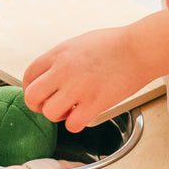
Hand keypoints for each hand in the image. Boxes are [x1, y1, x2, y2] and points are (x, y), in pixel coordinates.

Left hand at [22, 24, 155, 132]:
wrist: (139, 49)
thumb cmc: (115, 44)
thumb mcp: (79, 43)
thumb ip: (62, 59)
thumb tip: (52, 74)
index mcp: (58, 54)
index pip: (29, 76)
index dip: (31, 88)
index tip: (39, 94)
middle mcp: (63, 71)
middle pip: (32, 97)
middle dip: (39, 105)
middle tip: (51, 106)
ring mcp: (78, 88)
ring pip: (50, 113)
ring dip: (58, 116)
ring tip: (71, 110)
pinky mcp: (94, 103)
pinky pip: (72, 124)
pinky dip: (75, 124)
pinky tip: (84, 115)